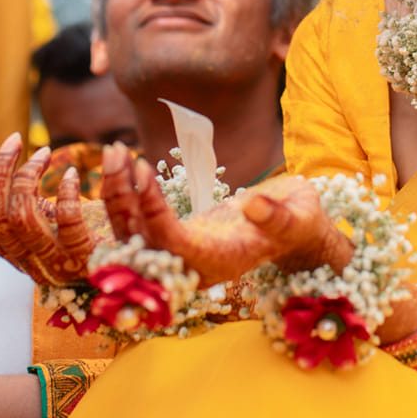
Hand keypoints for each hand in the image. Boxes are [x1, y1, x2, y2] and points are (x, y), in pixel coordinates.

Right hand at [0, 133, 109, 284]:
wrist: (142, 272)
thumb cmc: (95, 239)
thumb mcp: (54, 224)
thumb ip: (31, 207)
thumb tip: (4, 171)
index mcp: (18, 255)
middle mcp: (31, 265)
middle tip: (15, 140)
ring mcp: (58, 265)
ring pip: (20, 219)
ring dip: (27, 176)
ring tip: (43, 152)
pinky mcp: (88, 260)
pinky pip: (67, 223)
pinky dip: (66, 192)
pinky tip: (73, 174)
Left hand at [99, 144, 351, 285]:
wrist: (297, 231)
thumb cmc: (302, 223)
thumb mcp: (298, 216)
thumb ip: (276, 215)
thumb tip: (252, 204)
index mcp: (220, 263)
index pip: (172, 244)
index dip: (152, 211)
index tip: (142, 171)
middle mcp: (193, 267)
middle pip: (140, 244)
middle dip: (121, 200)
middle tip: (116, 152)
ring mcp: (181, 256)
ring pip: (132, 234)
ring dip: (117, 193)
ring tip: (114, 150)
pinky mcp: (173, 240)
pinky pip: (138, 224)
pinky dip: (125, 196)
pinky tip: (121, 163)